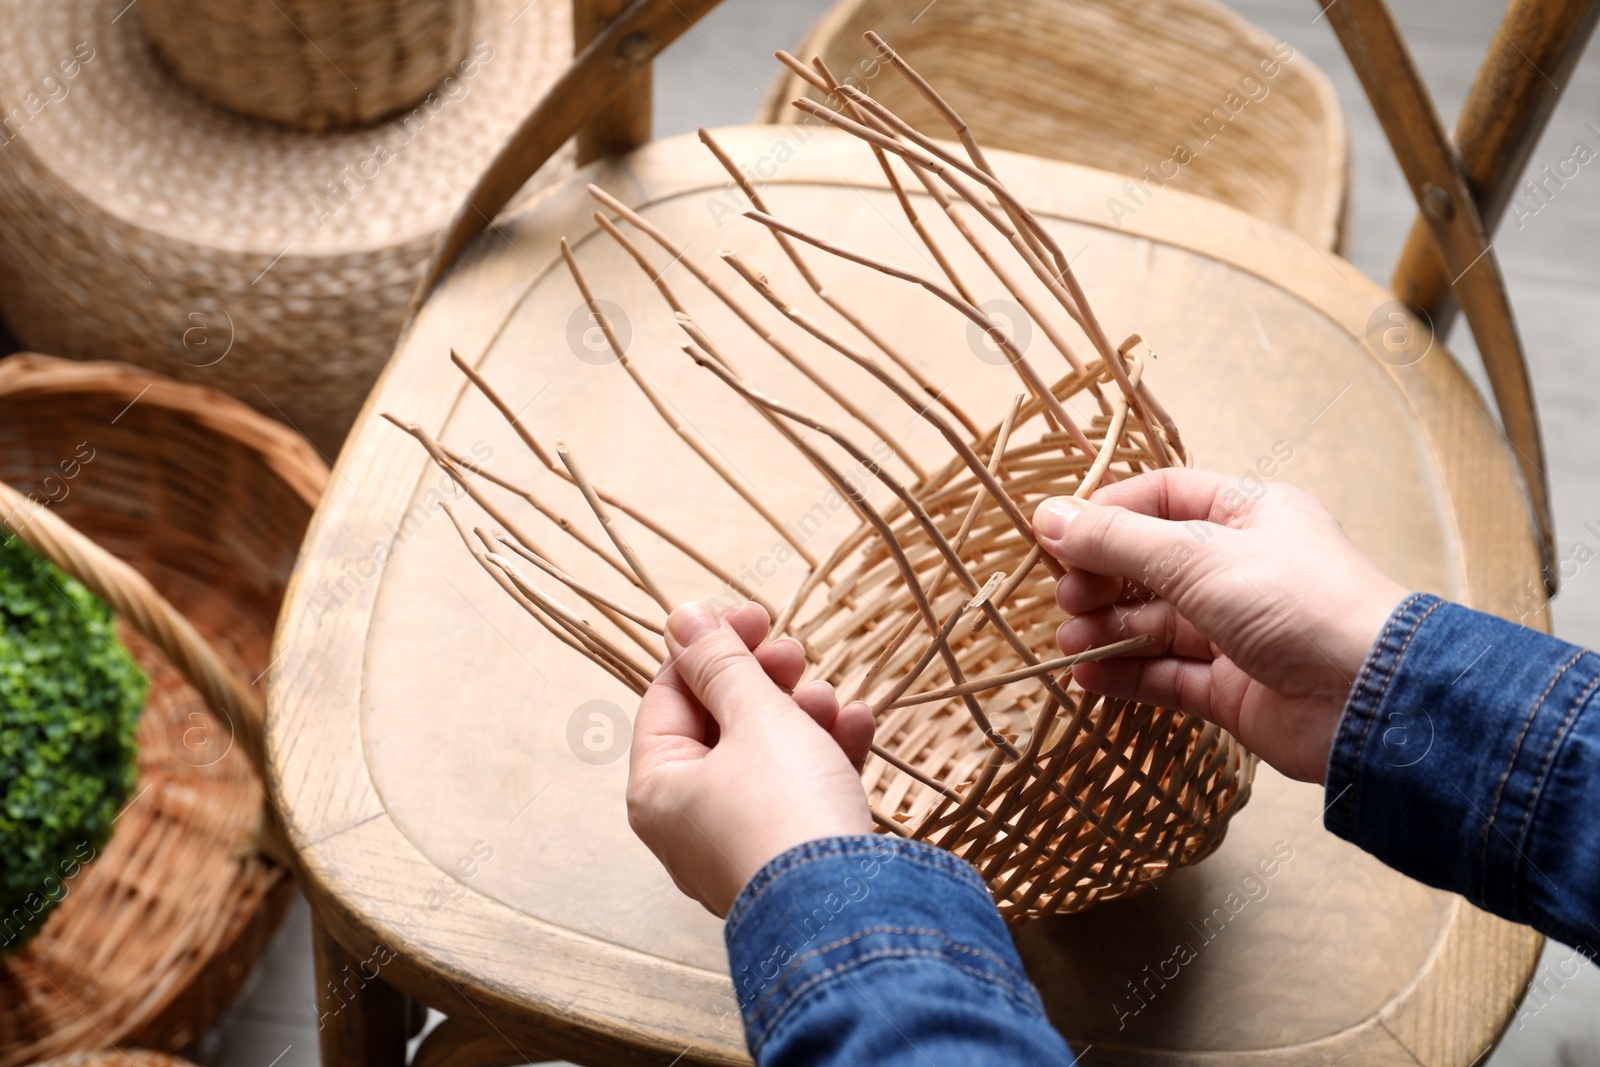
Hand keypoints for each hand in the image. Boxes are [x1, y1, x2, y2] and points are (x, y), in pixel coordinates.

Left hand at [627, 600, 875, 916]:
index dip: (711, 647)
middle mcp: (688, 821)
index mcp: (658, 787)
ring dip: (802, 716)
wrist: (847, 910)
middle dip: (763, 682)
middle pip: (718, 725)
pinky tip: (859, 725)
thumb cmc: (784, 808)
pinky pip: (799, 794)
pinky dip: (827, 755)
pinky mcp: (788, 861)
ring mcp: (737, 844)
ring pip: (766, 758)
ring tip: (832, 699)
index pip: (670, 696)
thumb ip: (721, 663)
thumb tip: (683, 617)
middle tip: (795, 652)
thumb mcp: (755, 716)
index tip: (754, 614)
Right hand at [1032, 469, 1407, 782]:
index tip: (1056, 536)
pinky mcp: (1232, 688)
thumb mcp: (1198, 556)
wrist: (1372, 702)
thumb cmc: (1295, 603)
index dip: (1107, 512)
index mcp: (1248, 514)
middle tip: (1067, 595)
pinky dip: (1125, 673)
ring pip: (1154, 621)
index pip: (1163, 496)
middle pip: (1151, 562)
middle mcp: (1242, 567)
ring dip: (1107, 628)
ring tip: (1071, 640)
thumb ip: (1118, 540)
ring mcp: (1236, 630)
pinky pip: (1166, 673)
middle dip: (1102, 576)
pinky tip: (1088, 675)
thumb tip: (1048, 516)